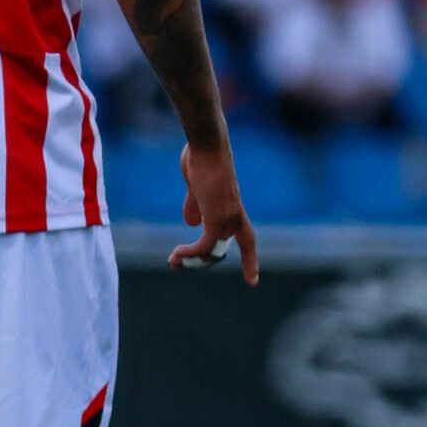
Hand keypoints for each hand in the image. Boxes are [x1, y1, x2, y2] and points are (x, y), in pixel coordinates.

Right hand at [169, 142, 258, 284]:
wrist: (207, 146)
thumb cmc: (202, 159)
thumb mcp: (196, 187)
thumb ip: (195, 204)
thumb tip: (191, 222)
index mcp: (233, 208)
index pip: (247, 240)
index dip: (250, 260)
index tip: (253, 280)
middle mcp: (234, 217)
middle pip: (221, 249)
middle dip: (200, 261)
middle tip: (177, 264)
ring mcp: (227, 218)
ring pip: (211, 251)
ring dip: (191, 259)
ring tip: (173, 261)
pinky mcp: (216, 218)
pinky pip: (204, 246)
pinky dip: (190, 253)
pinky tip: (177, 254)